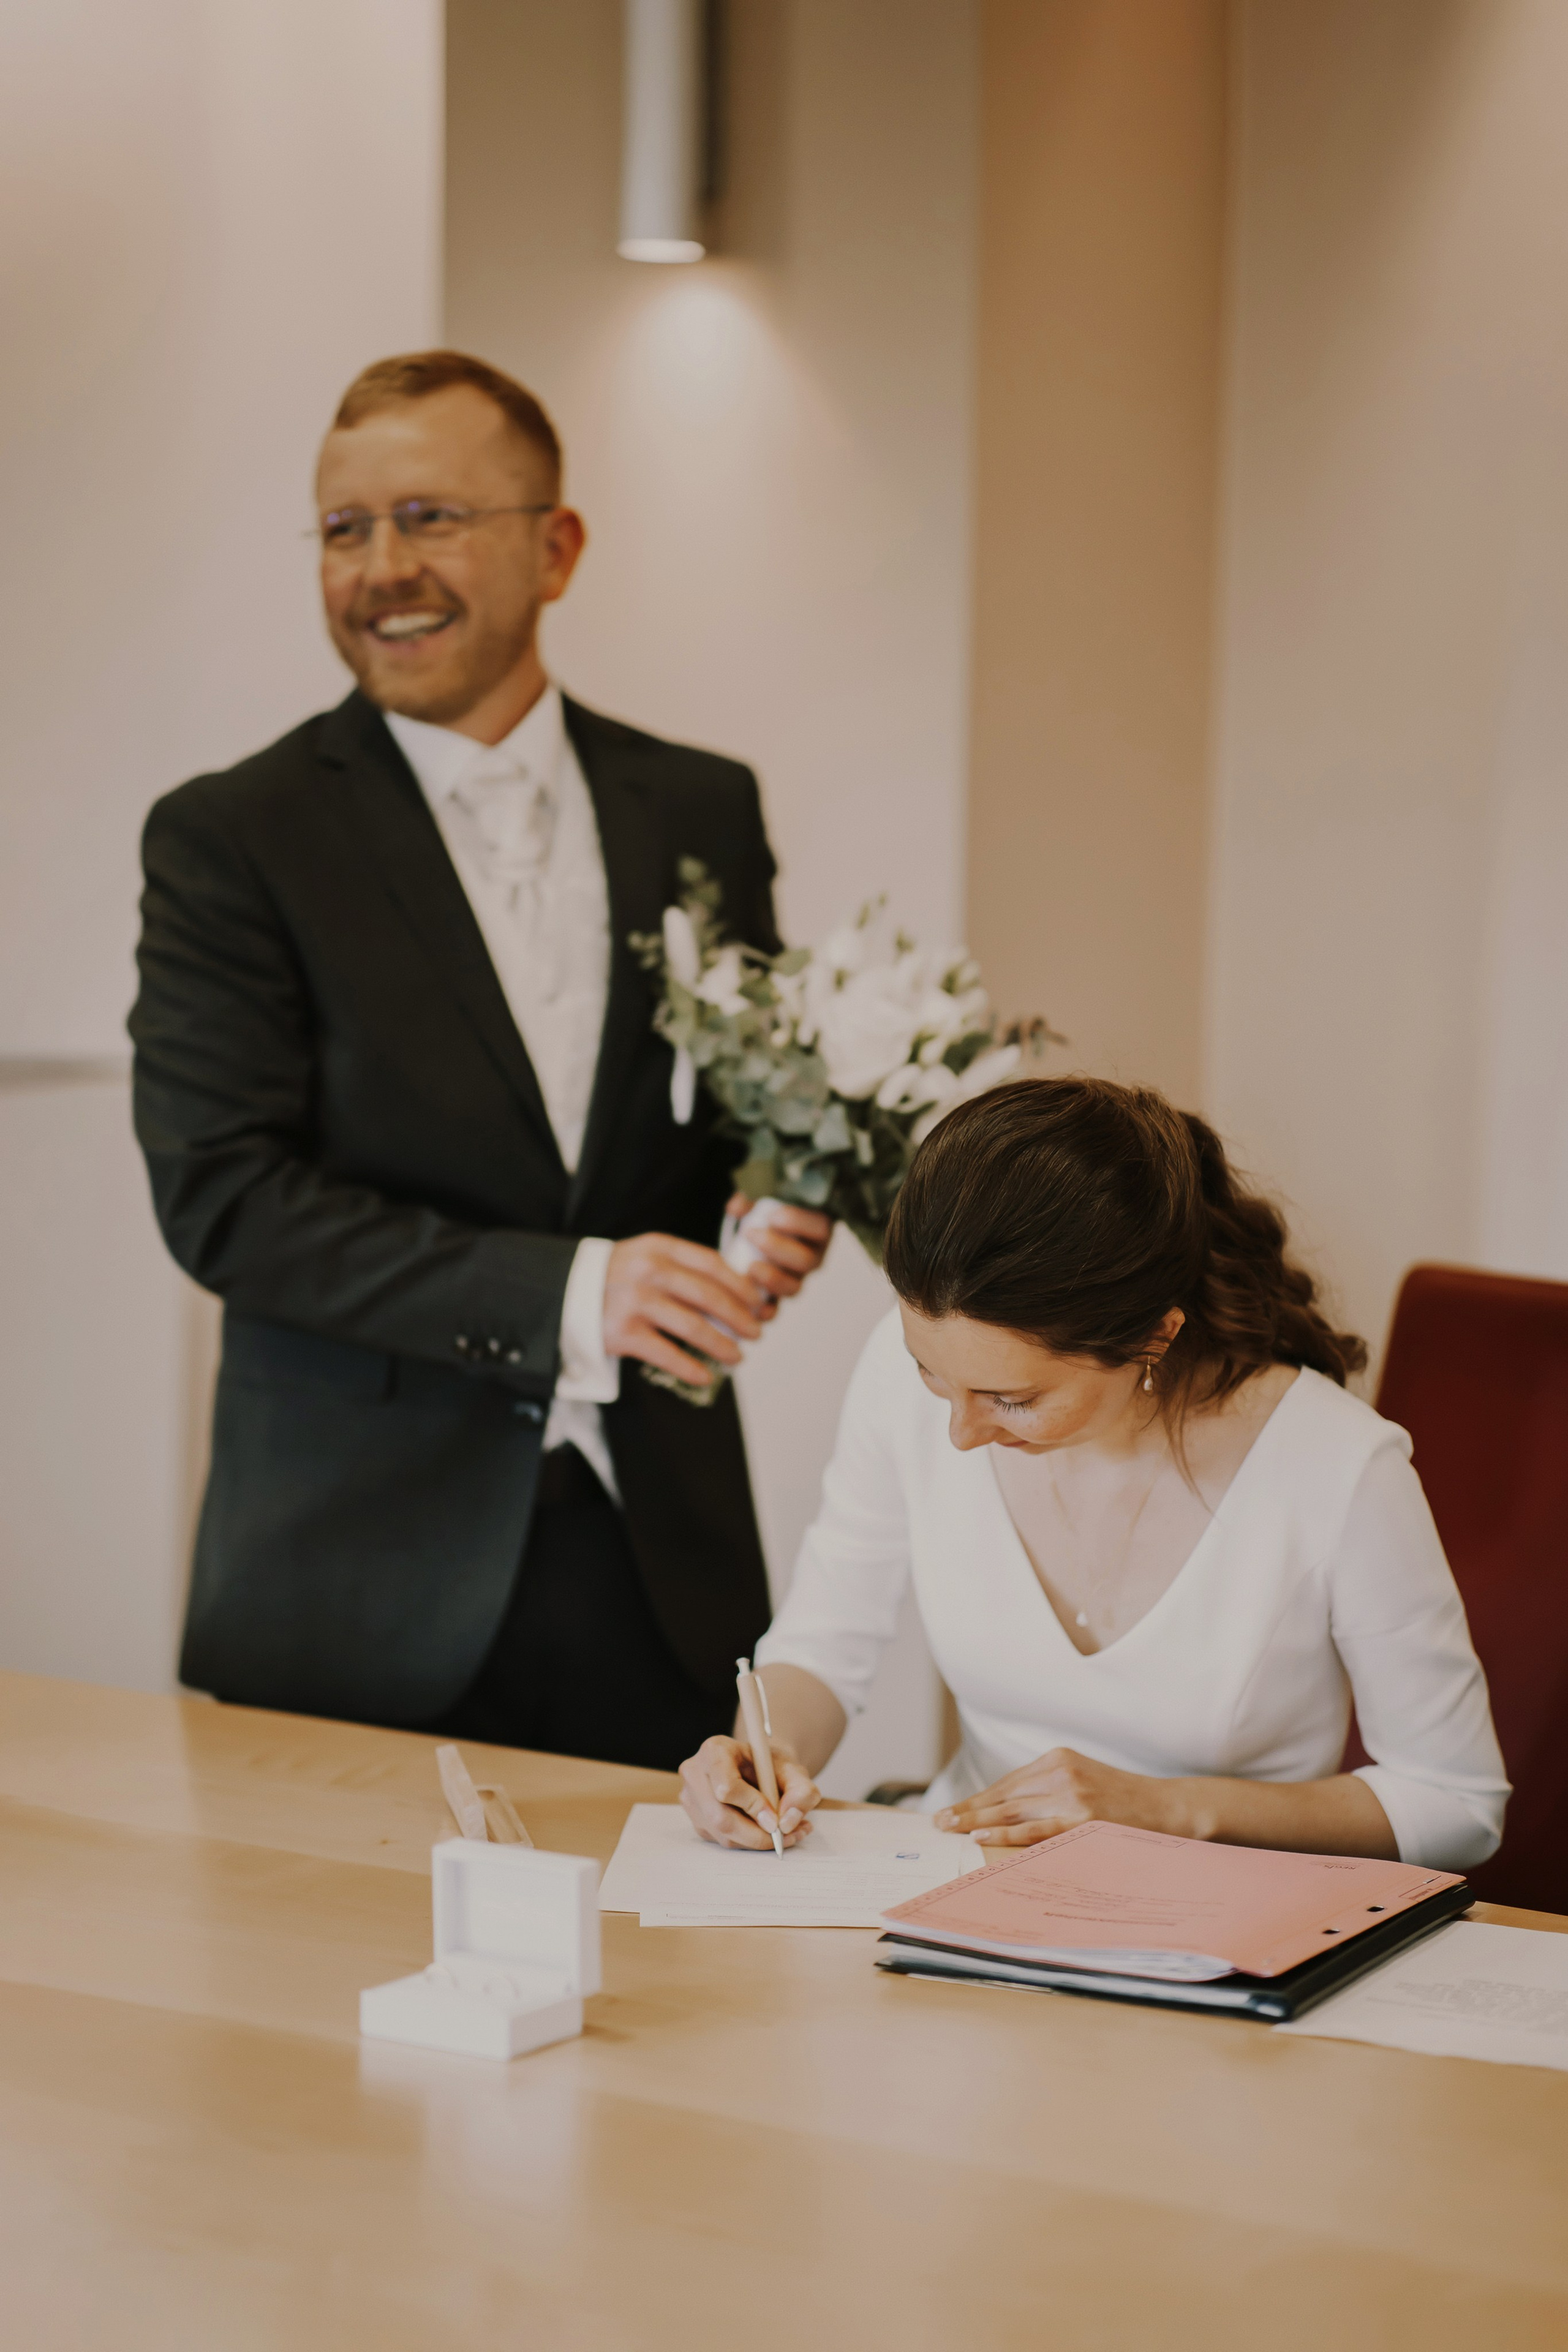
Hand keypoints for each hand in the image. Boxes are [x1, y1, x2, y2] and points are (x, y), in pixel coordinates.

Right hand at [603, 1232, 770, 1387]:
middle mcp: (649, 1271)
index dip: (741, 1285)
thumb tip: (733, 1293)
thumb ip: (682, 1266)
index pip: (712, 1263)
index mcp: (659, 1247)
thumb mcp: (646, 1256)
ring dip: (722, 1345)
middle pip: (709, 1295)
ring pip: (693, 1327)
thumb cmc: (616, 1276)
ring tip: (738, 1356)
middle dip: (739, 1317)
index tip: (757, 1301)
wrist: (562, 1291)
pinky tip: (705, 1376)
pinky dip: (690, 1368)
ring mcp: (635, 1302)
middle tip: (755, 1332)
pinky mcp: (622, 1333)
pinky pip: (667, 1354)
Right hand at [679, 1734, 821, 1848]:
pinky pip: (722, 1841)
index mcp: (714, 1750)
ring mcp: (691, 1798)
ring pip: (722, 1834)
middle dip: (757, 1834)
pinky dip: (749, 1843)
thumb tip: (787, 1822)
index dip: (752, 1806)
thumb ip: (800, 1791)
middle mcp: (695, 1773)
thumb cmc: (772, 1765)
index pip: (726, 1786)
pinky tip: (769, 1833)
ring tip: (788, 1835)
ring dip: (757, 1841)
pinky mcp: (697, 1819)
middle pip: (720, 1817)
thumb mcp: (794, 1770)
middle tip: (787, 1836)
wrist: (759, 1767)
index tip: (776, 1818)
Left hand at [725, 1194, 831, 1304]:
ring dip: (772, 1279)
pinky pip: (776, 1310)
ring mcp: (796, 1280)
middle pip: (806, 1261)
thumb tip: (736, 1206)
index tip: (772, 1215)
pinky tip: (753, 1306)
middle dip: (777, 1248)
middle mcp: (812, 1258)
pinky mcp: (777, 1298)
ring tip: (750, 1267)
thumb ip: (750, 1203)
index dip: (798, 1223)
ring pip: (793, 1287)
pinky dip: (765, 1310)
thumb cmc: (766, 1219)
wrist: (759, 1242)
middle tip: (750, 1233)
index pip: (820, 1228)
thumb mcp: (761, 1206)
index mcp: (816, 1232)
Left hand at [934, 1746, 1176, 1849]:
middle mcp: (1060, 1772)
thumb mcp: (1083, 1781)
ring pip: (1012, 1809)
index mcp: (1058, 1759)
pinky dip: (1005, 1832)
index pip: (1008, 1782)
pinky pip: (1035, 1828)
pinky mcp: (1082, 1818)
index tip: (953, 1810)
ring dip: (975, 1820)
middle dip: (967, 1808)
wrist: (1168, 1808)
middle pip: (1003, 1794)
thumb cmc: (1123, 1801)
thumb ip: (1049, 1789)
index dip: (977, 1798)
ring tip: (949, 1828)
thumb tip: (1005, 1811)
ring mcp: (1071, 1794)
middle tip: (938, 1821)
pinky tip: (981, 1834)